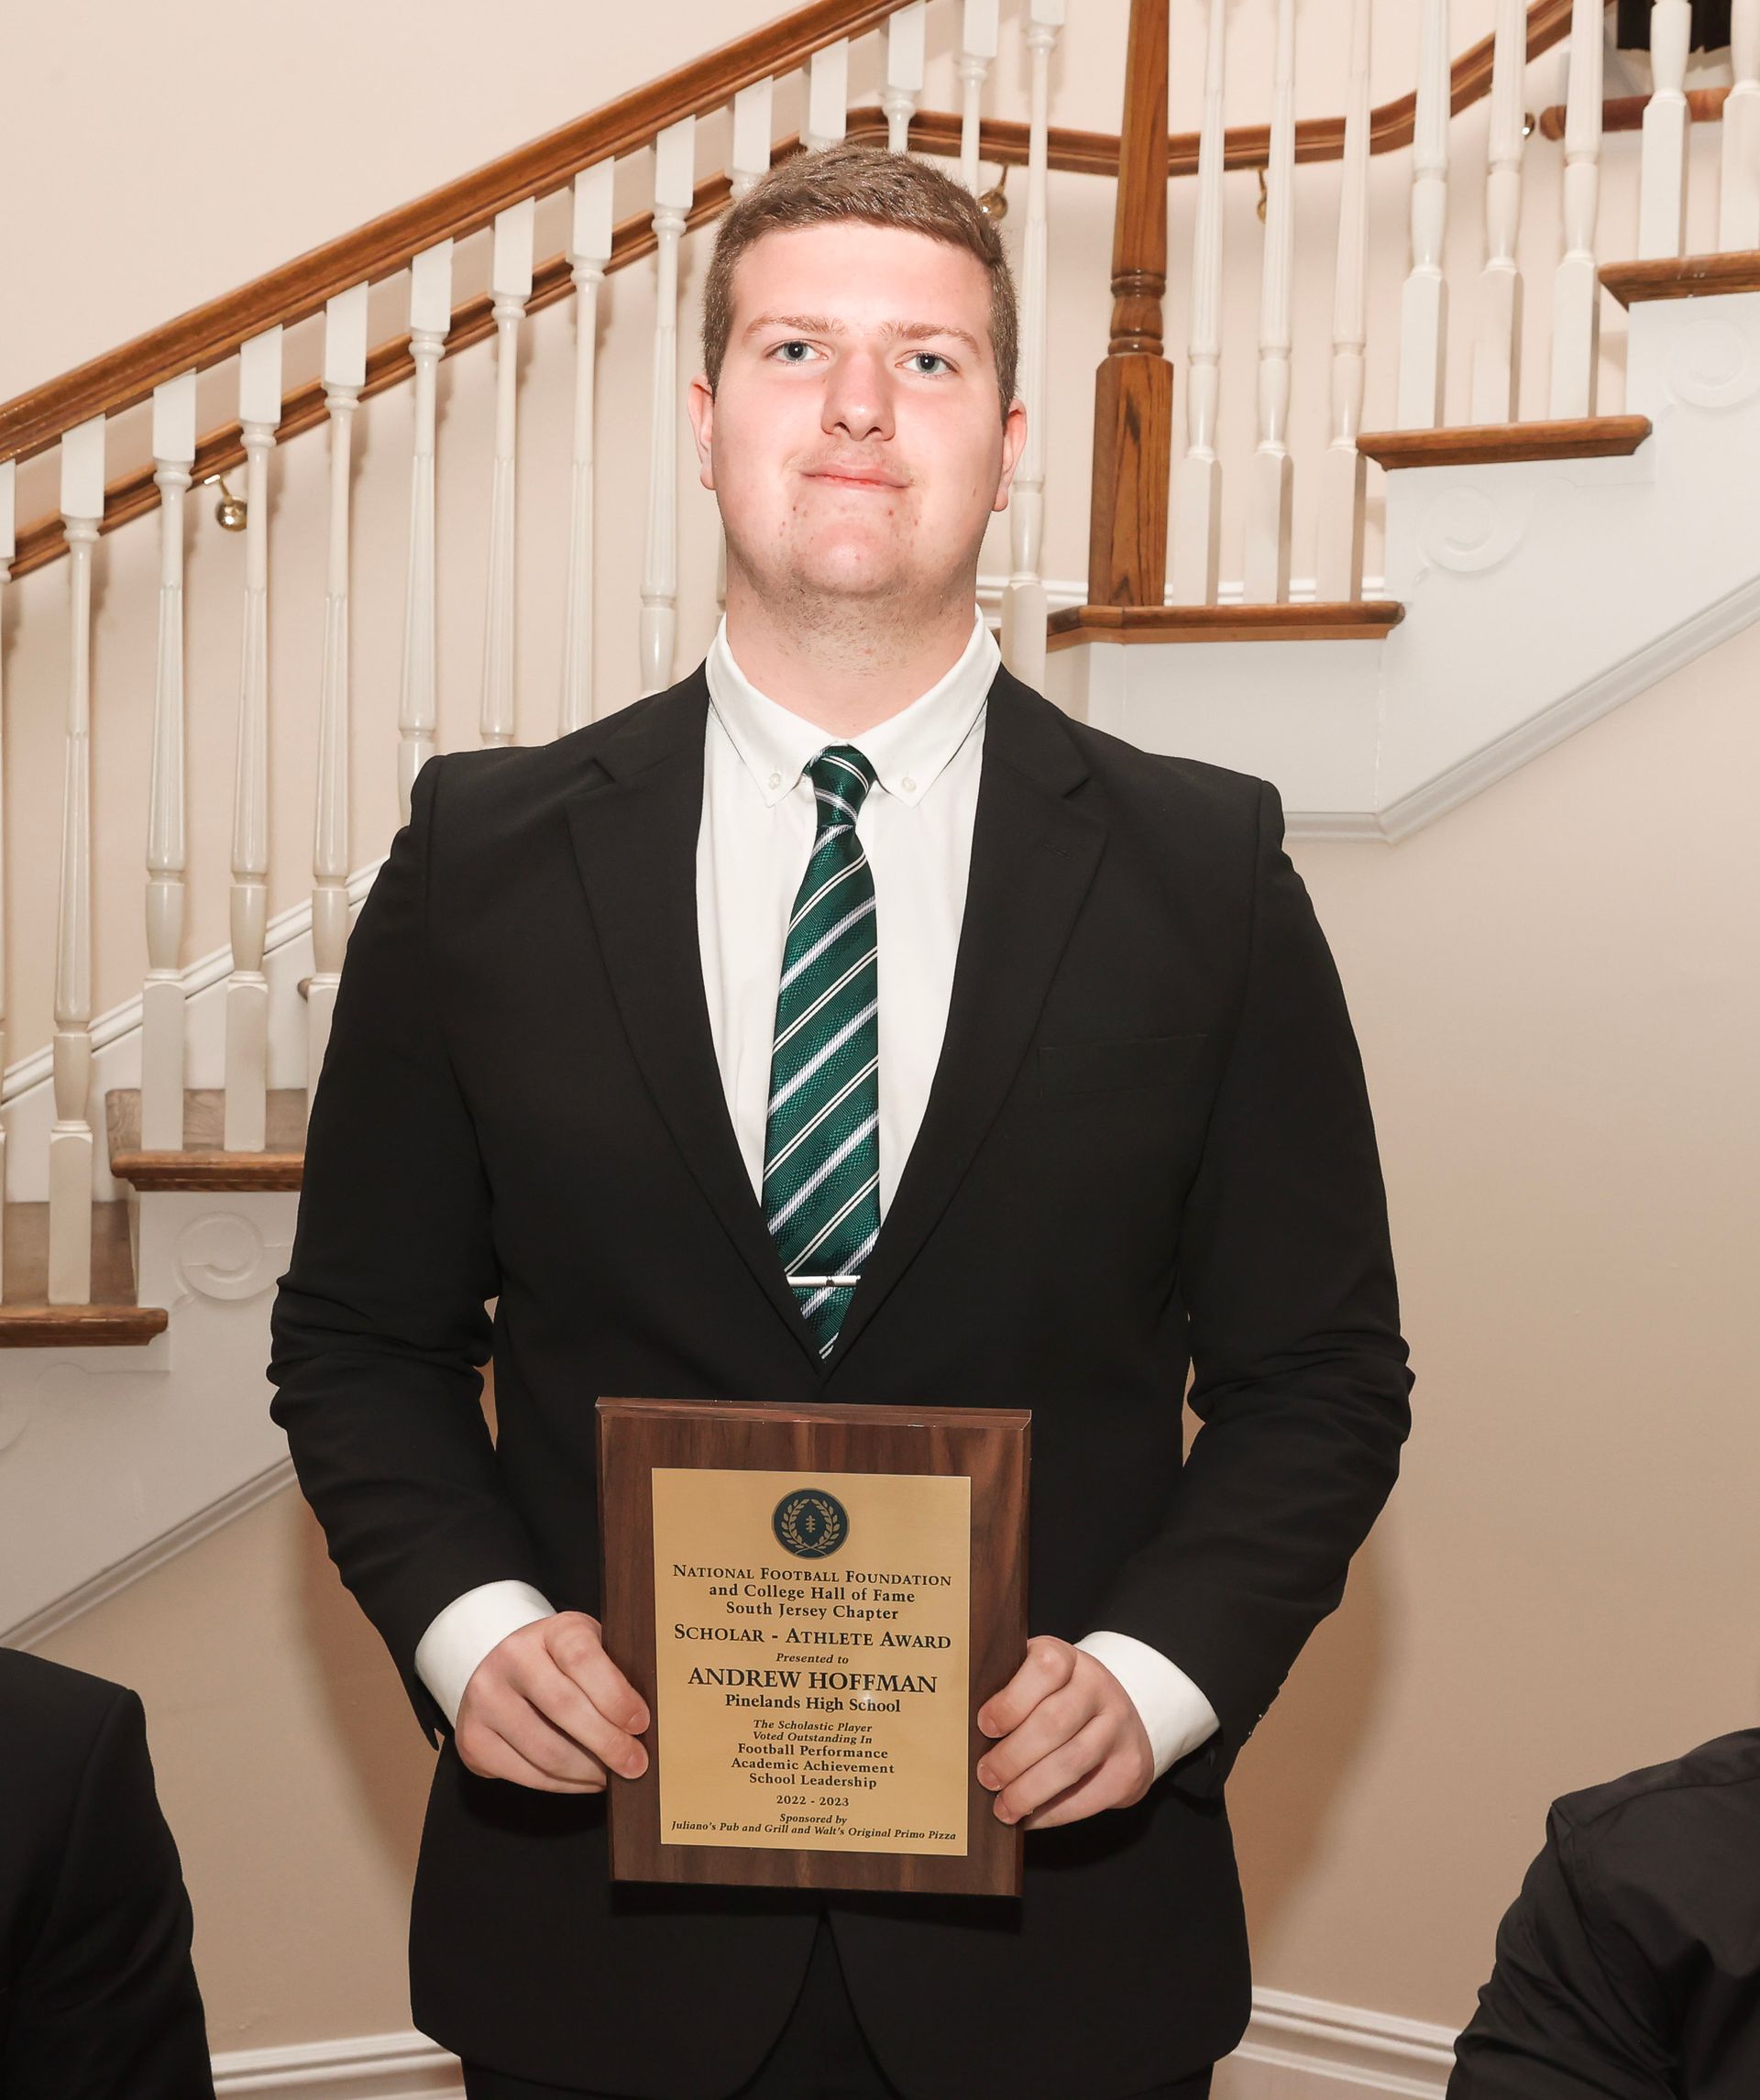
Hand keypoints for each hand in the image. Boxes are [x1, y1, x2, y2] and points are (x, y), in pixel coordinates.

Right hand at [455, 1611, 648, 1793]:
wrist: (497, 1663)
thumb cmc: (560, 1660)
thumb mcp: (588, 1646)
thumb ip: (613, 1672)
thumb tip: (646, 1724)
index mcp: (549, 1630)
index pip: (582, 1658)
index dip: (615, 1695)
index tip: (641, 1723)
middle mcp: (511, 1659)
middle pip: (565, 1708)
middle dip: (608, 1744)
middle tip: (637, 1765)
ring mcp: (485, 1700)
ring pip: (546, 1750)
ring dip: (588, 1772)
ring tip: (612, 1776)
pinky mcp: (473, 1740)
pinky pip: (527, 1774)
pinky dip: (563, 1786)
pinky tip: (584, 1780)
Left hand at [974, 1636, 1153, 1829]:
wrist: (1120, 1716)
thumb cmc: (1056, 1699)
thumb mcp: (1035, 1681)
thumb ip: (1006, 1694)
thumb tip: (960, 1737)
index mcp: (1069, 1658)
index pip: (1045, 1668)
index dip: (1012, 1700)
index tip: (984, 1726)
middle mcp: (1098, 1687)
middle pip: (1055, 1721)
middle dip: (1014, 1756)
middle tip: (986, 1777)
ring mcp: (1119, 1727)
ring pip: (1071, 1762)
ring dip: (1030, 1791)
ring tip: (1003, 1807)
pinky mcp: (1129, 1768)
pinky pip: (1087, 1796)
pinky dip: (1052, 1812)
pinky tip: (1028, 1818)